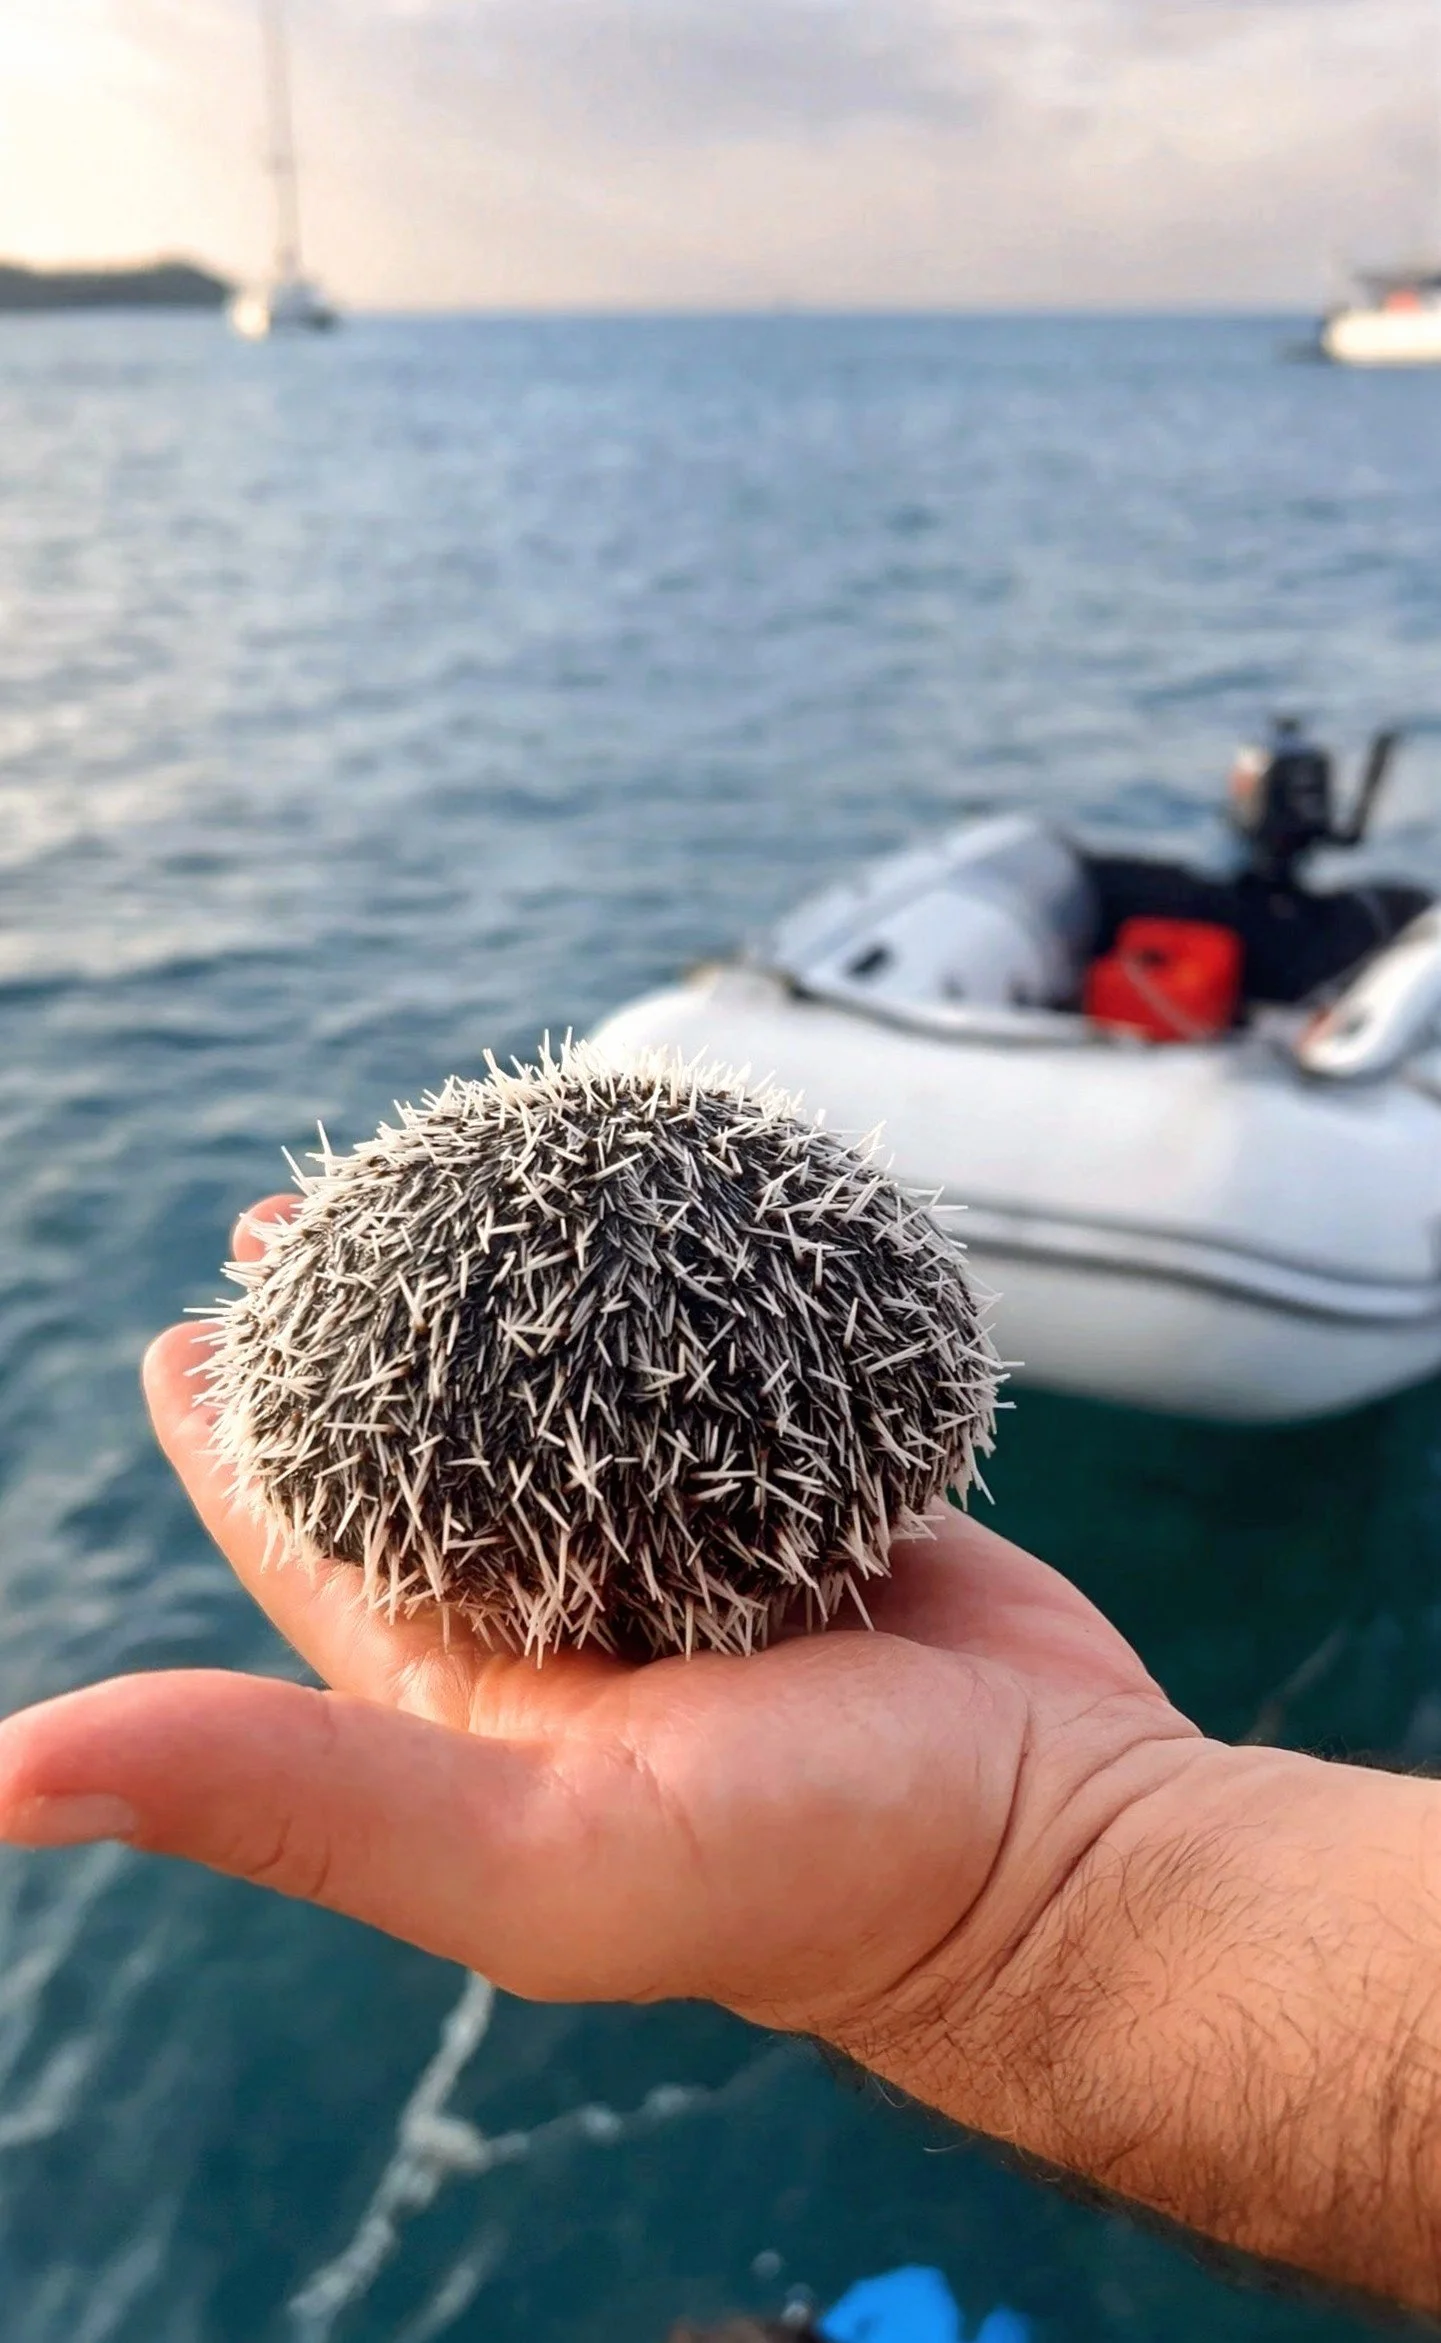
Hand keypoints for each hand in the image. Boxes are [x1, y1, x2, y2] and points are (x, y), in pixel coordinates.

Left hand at [0, 1195, 1199, 2063]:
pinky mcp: (809, 1490)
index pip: (307, 1540)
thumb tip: (7, 1770)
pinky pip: (719, 1370)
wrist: (1063, 1844)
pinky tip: (652, 1214)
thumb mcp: (520, 1844)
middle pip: (428, 1438)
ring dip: (512, 1289)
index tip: (186, 1325)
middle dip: (360, 1326)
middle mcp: (565, 1614)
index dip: (233, 1434)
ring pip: (572, 1389)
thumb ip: (288, 1790)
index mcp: (467, 1695)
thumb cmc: (809, 1879)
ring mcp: (693, 1547)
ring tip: (465, 1176)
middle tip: (308, 1204)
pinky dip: (676, 1294)